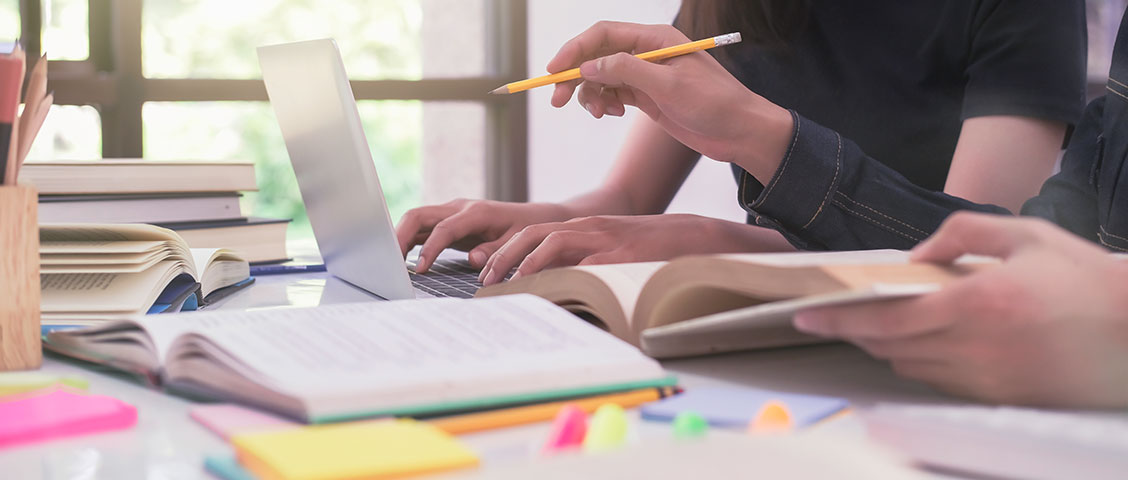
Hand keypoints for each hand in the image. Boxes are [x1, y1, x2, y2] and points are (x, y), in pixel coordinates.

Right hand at [395, 199, 572, 272]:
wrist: (535, 218)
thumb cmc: (527, 230)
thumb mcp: (519, 242)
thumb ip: (496, 251)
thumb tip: (474, 261)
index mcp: (477, 212)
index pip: (443, 228)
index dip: (429, 249)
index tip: (420, 270)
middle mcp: (459, 208)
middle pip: (418, 216)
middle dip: (399, 236)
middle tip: (388, 263)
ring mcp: (451, 213)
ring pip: (415, 220)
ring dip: (399, 238)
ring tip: (388, 263)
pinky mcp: (447, 221)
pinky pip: (421, 228)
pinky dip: (408, 241)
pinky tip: (401, 259)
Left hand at [479, 214, 793, 284]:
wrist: (701, 238)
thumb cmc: (660, 252)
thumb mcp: (619, 255)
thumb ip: (591, 265)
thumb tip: (562, 292)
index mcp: (587, 229)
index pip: (536, 231)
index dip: (507, 247)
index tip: (487, 268)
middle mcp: (590, 228)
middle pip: (532, 230)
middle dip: (502, 252)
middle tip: (482, 276)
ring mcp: (604, 237)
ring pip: (548, 239)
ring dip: (519, 259)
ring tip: (500, 281)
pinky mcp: (619, 251)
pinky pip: (579, 258)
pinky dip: (554, 267)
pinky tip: (539, 283)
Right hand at [547, 21, 793, 180]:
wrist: (740, 133)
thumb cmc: (714, 104)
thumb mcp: (668, 86)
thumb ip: (626, 72)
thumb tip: (588, 65)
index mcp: (655, 38)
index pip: (603, 34)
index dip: (574, 50)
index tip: (553, 71)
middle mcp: (648, 52)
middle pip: (596, 56)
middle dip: (574, 76)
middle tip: (558, 100)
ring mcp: (646, 75)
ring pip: (601, 78)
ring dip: (591, 95)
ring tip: (600, 115)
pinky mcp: (647, 97)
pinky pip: (613, 94)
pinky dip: (605, 104)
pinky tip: (614, 115)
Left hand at [793, 212, 1127, 407]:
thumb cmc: (1083, 276)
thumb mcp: (1024, 234)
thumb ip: (961, 234)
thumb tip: (915, 253)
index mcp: (976, 303)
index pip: (884, 320)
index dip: (838, 319)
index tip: (805, 314)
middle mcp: (976, 348)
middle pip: (890, 348)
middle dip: (857, 331)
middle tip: (836, 313)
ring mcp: (988, 379)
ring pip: (911, 368)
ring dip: (888, 348)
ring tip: (878, 324)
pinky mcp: (1002, 398)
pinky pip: (941, 383)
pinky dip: (922, 363)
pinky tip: (924, 342)